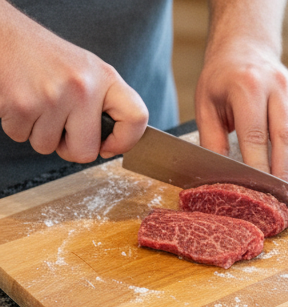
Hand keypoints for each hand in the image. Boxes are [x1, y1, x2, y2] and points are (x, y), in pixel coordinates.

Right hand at [0, 0, 147, 162]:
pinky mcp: (22, 104)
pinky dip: (19, 125)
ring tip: (38, 105)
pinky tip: (21, 102)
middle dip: (70, 147)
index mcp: (105, 77)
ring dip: (40, 133)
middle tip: (61, 126)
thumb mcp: (87, 71)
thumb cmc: (45, 57)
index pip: (137, 118)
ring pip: (49, 147)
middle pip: (87, 152)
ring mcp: (53, 96)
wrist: (5, 34)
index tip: (110, 146)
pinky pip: (22, 137)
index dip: (126, 141)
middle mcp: (82, 86)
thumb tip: (113, 145)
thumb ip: (105, 104)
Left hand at [196, 33, 287, 187]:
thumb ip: (212, 140)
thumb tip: (220, 177)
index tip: (257, 190)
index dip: (258, 167)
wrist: (246, 48)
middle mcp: (277, 87)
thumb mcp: (206, 104)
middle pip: (287, 138)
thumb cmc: (223, 80)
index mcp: (247, 86)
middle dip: (284, 173)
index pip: (255, 135)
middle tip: (280, 199)